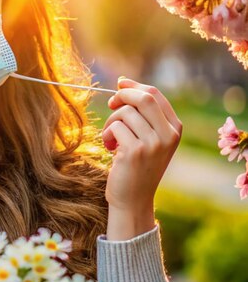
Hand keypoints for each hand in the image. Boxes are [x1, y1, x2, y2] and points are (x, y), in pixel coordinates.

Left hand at [101, 78, 182, 232]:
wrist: (133, 198)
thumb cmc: (136, 164)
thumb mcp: (148, 137)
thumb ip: (143, 114)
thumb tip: (123, 82)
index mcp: (174, 128)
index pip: (155, 94)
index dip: (134, 86)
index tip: (119, 85)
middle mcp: (168, 135)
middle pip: (143, 98)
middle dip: (122, 96)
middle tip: (110, 104)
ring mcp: (154, 143)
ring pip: (125, 112)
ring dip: (111, 121)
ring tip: (111, 137)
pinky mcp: (136, 151)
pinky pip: (115, 127)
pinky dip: (107, 134)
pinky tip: (111, 149)